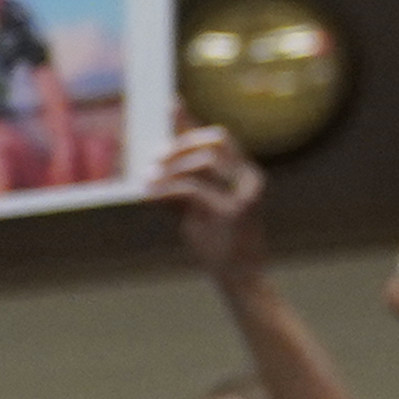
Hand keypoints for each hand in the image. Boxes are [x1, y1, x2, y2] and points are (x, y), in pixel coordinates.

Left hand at [153, 121, 265, 281]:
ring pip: (203, 162)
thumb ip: (184, 181)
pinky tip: (148, 196)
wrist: (240, 278)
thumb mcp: (199, 206)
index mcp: (246, 174)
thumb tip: (158, 160)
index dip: (192, 127)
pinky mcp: (232, 212)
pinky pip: (191, 190)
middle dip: (179, 147)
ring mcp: (244, 194)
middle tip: (154, 162)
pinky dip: (165, 190)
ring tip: (149, 180)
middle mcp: (250, 179)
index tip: (166, 120)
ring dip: (172, 169)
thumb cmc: (218, 243)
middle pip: (214, 143)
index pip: (220, 139)